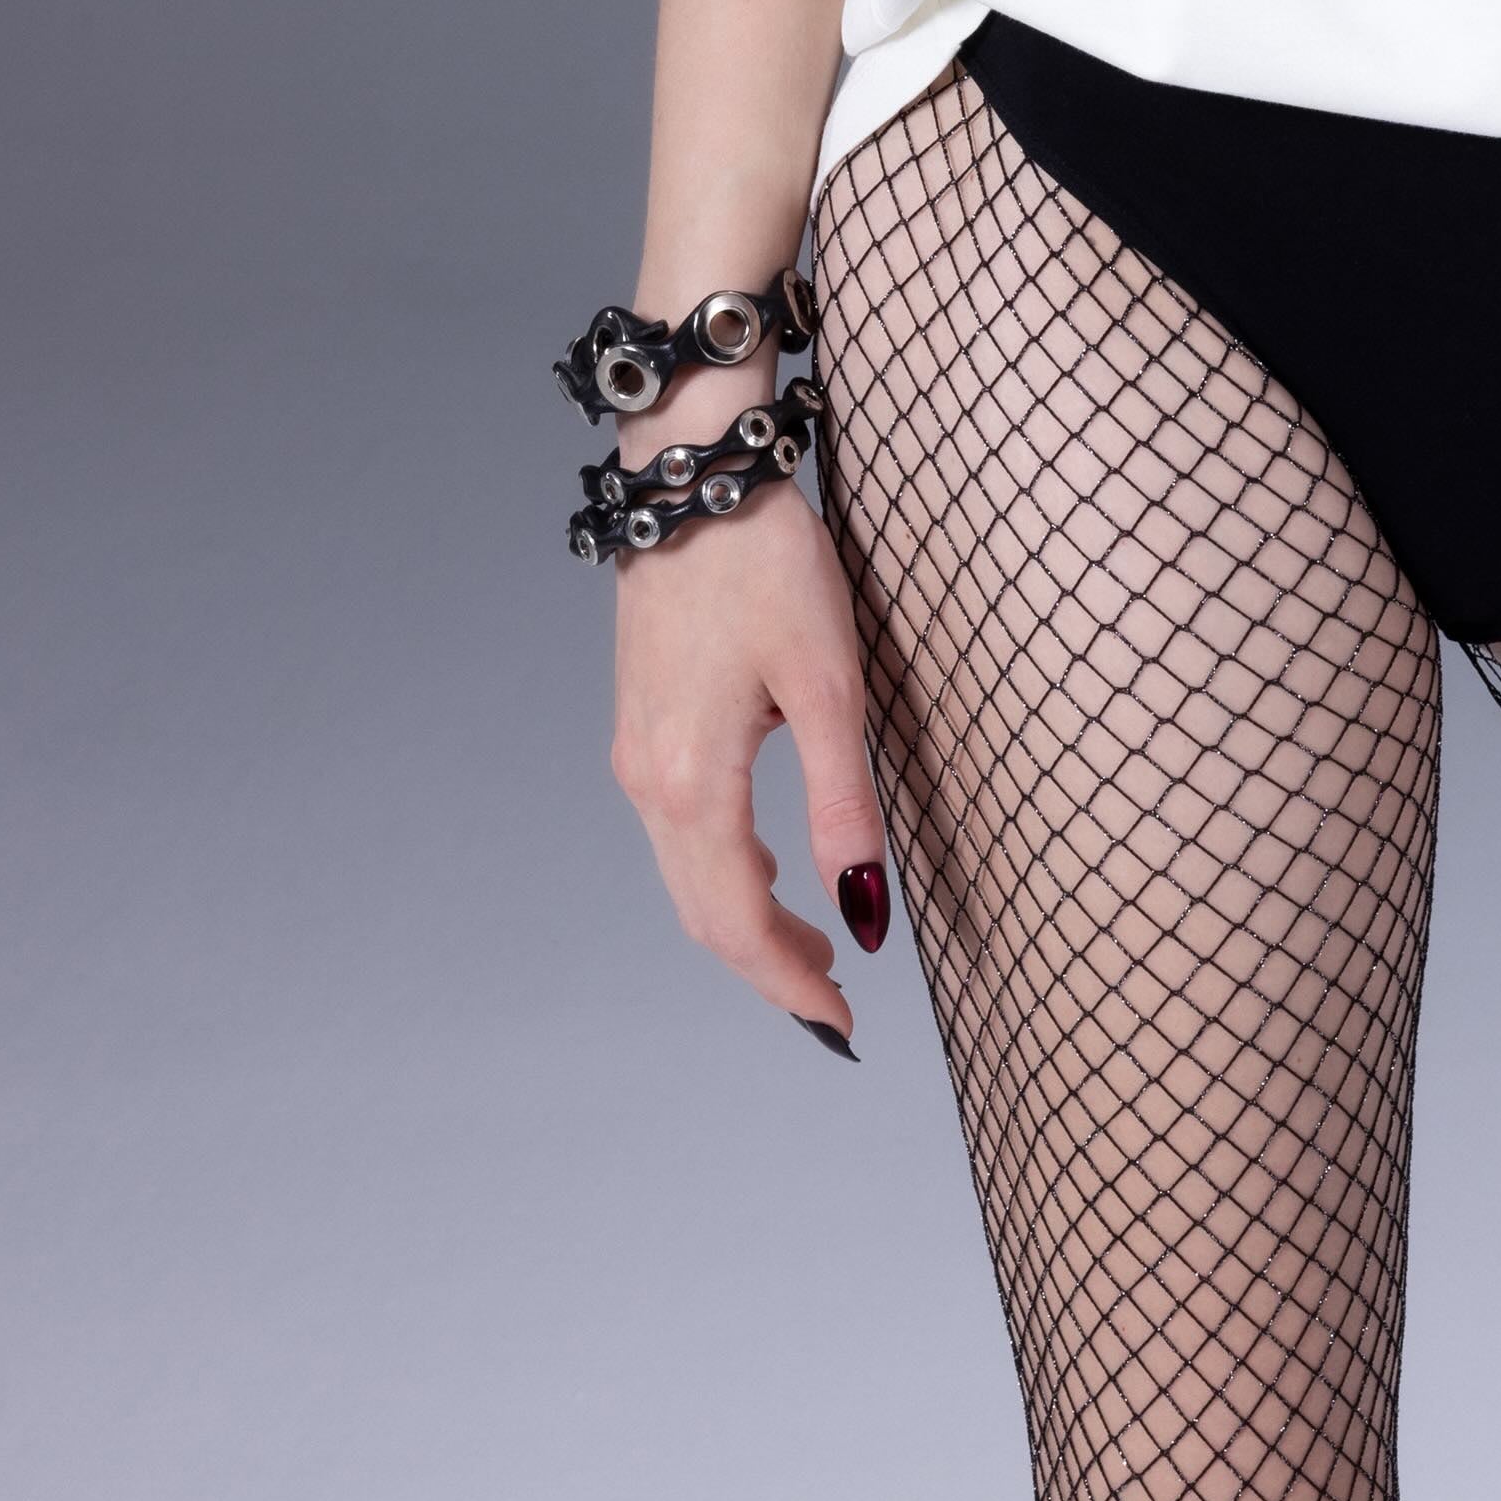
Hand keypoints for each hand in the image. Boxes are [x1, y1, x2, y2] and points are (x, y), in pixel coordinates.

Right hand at [610, 465, 889, 1048]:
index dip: (787, 982)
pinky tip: (765, 866)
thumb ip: (843, 803)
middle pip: (703, 912)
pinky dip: (719, 871)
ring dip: (743, 920)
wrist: (693, 478)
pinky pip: (676, 831)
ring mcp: (637, 752)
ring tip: (809, 946)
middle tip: (831, 1003)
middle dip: (767, 965)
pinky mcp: (642, 723)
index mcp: (693, 782)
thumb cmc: (767, 567)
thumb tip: (864, 908)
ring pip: (684, 874)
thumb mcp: (828, 686)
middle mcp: (649, 780)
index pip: (736, 922)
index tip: (839, 1023)